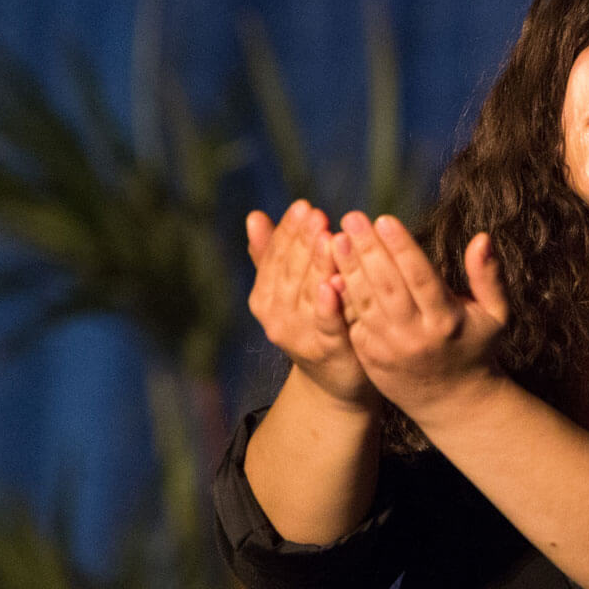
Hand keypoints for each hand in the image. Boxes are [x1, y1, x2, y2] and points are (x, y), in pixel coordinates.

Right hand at [247, 200, 374, 406]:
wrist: (335, 382)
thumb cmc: (317, 325)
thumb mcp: (294, 290)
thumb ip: (273, 256)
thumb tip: (254, 216)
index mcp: (265, 298)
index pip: (276, 257)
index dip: (288, 231)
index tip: (303, 206)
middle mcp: (275, 317)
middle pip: (290, 271)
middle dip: (303, 241)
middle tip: (316, 214)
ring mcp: (298, 335)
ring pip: (307, 293)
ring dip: (317, 264)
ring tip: (328, 237)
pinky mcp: (325, 351)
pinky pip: (326, 324)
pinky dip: (328, 304)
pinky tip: (335, 283)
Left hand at [332, 213, 508, 418]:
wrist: (451, 400)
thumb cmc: (475, 348)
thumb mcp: (495, 315)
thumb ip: (488, 276)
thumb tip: (482, 238)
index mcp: (446, 320)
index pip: (421, 277)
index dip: (402, 247)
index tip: (384, 219)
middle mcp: (416, 335)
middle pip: (387, 286)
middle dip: (368, 250)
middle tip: (352, 219)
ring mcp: (389, 348)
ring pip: (364, 302)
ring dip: (348, 269)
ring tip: (336, 238)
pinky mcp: (369, 355)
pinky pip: (352, 320)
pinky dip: (340, 295)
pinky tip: (329, 270)